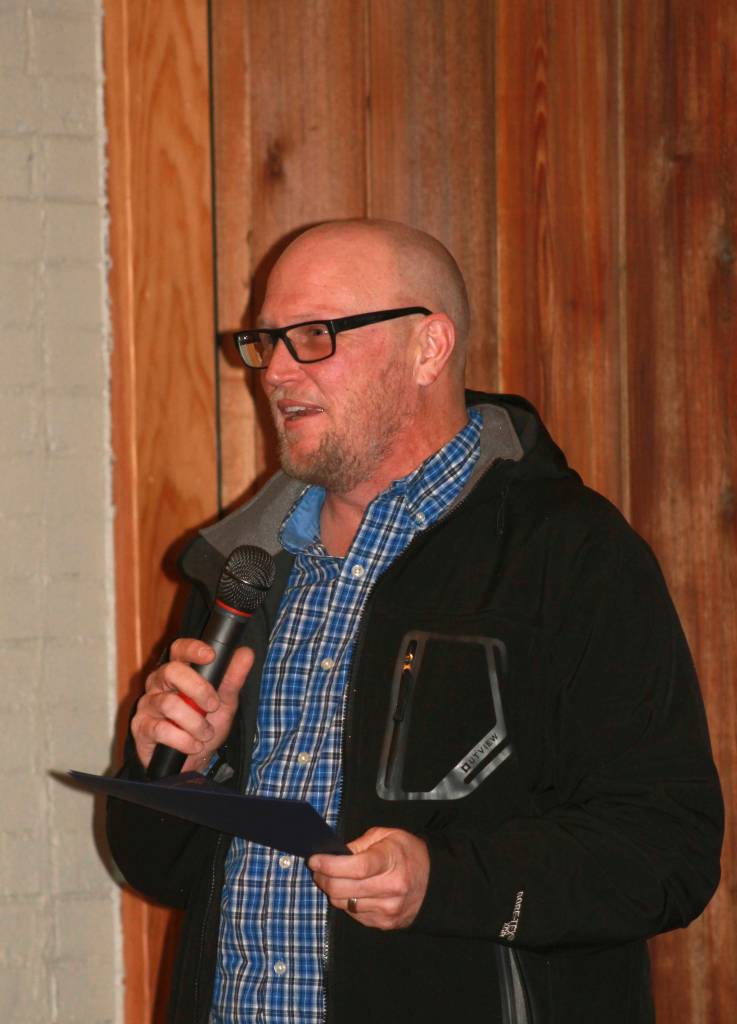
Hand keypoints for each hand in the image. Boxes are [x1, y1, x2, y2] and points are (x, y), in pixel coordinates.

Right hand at [130, 638, 253, 771]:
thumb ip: (233, 679)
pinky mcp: (141, 727)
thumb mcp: (225, 703)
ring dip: (194, 722)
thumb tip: (246, 653)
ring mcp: (147, 704)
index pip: (179, 649)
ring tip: (206, 733)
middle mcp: (158, 683)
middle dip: (198, 688)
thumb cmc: (206, 725)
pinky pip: (161, 729)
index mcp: (178, 671)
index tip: (211, 656)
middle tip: (213, 705)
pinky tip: (194, 745)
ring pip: (168, 704)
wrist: (193, 761)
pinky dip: (184, 740)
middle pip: (171, 671)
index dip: (193, 649)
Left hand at [308, 827, 428, 929]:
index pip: (355, 867)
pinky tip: (353, 891)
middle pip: (344, 889)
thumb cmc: (408, 853)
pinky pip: (354, 915)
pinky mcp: (385, 924)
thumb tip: (334, 854)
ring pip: (344, 904)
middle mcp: (391, 889)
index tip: (314, 860)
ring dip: (333, 891)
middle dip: (323, 878)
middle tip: (318, 869)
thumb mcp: (386, 835)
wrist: (436, 881)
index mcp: (391, 861)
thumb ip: (359, 844)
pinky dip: (348, 902)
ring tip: (335, 878)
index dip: (330, 865)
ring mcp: (388, 910)